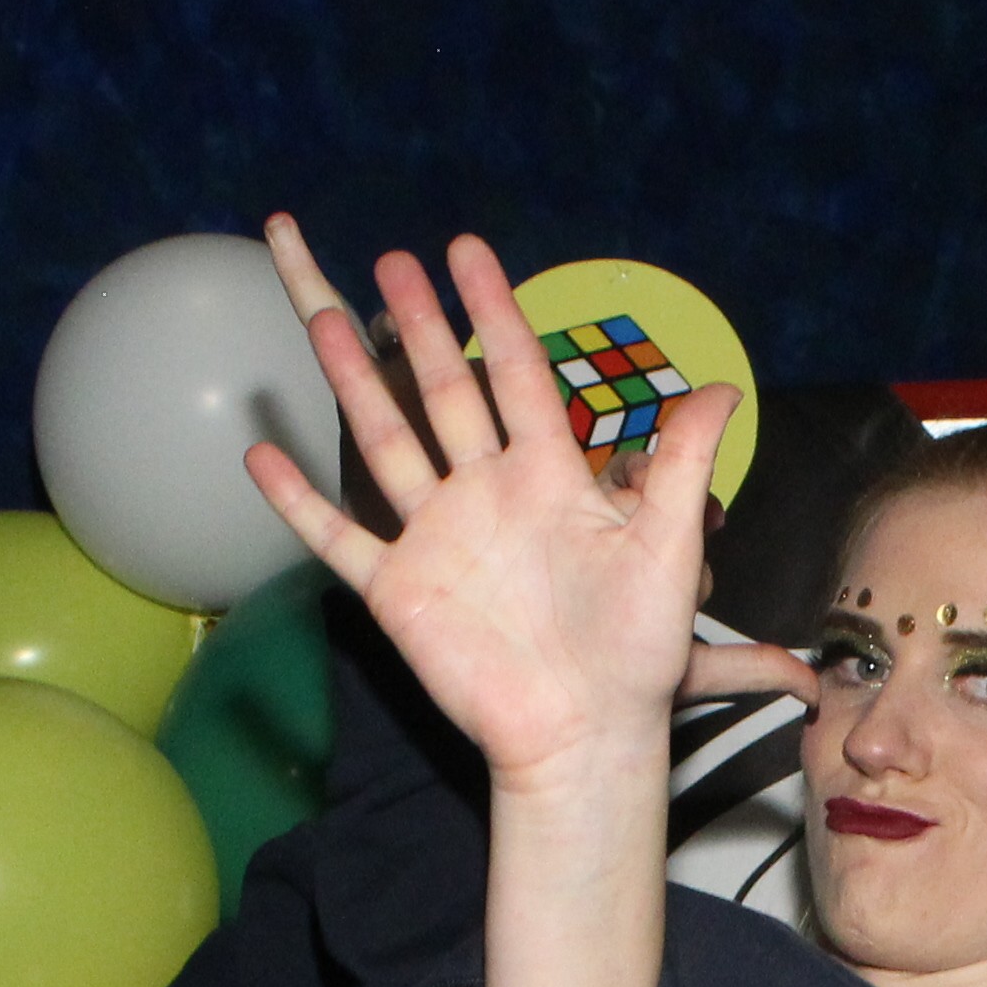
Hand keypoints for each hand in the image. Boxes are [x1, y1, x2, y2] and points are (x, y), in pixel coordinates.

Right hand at [240, 218, 795, 797]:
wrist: (585, 734)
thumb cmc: (634, 652)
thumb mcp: (668, 547)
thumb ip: (682, 464)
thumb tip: (726, 387)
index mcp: (547, 478)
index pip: (515, 374)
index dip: (493, 311)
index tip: (466, 251)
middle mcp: (486, 496)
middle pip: (442, 393)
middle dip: (418, 327)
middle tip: (390, 261)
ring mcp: (436, 540)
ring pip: (385, 444)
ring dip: (352, 383)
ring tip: (322, 319)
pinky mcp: (399, 591)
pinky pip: (337, 538)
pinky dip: (297, 502)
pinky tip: (260, 457)